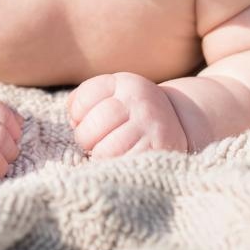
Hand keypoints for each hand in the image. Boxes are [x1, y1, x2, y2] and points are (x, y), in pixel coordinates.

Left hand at [67, 72, 188, 158]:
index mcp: (124, 83)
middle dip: (85, 138)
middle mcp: (139, 101)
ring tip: (105, 151)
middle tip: (91, 142)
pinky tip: (118, 160)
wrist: (179, 121)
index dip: (77, 113)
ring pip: (106, 149)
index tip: (80, 120)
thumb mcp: (114, 94)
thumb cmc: (132, 111)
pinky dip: (114, 166)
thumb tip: (70, 120)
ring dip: (99, 155)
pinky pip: (123, 164)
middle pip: (94, 125)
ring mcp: (150, 126)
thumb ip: (86, 100)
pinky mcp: (157, 151)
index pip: (84, 98)